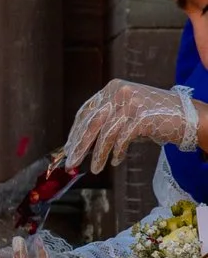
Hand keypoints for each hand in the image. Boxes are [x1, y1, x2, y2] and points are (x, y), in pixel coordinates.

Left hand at [61, 79, 202, 173]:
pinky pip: (122, 139)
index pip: (86, 111)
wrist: (188, 116)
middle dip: (80, 145)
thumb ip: (107, 120)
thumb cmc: (155, 116)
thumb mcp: (127, 111)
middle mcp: (119, 92)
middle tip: (71, 162)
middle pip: (92, 122)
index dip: (76, 131)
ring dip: (97, 154)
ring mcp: (131, 104)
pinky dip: (117, 152)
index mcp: (112, 89)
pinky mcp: (142, 117)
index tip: (68, 147)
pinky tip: (114, 161)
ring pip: (106, 133)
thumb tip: (82, 143)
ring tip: (94, 169)